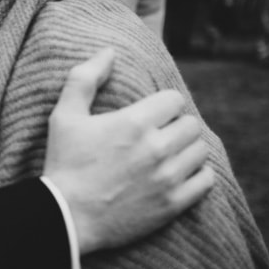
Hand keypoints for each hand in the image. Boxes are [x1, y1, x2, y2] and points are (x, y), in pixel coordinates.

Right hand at [43, 48, 214, 254]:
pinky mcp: (173, 204)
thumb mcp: (64, 115)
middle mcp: (156, 148)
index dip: (161, 104)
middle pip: (191, 124)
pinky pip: (205, 181)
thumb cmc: (63, 162)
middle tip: (158, 134)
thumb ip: (85, 78)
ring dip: (187, 149)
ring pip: (200, 150)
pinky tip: (178, 174)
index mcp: (133, 123)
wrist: (66, 216)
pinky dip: (196, 175)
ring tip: (168, 154)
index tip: (149, 114)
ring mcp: (167, 178)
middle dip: (176, 125)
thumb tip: (109, 51)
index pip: (174, 99)